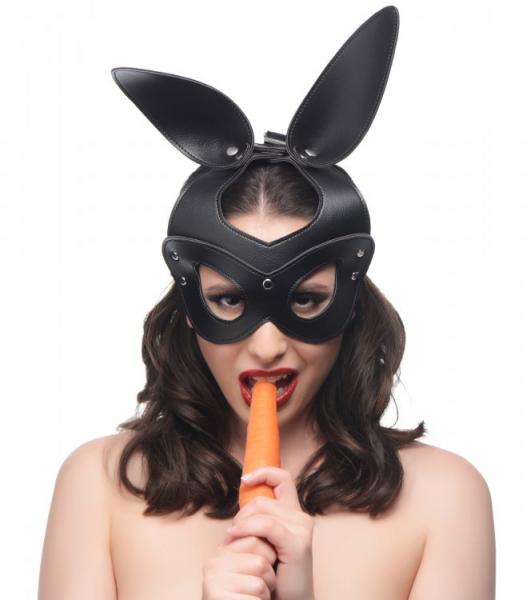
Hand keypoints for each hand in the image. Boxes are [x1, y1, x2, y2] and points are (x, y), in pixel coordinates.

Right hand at [203, 534, 277, 598]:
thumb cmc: (253, 596)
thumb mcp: (252, 564)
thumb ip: (256, 539)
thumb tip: (278, 495)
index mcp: (221, 550)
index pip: (257, 537)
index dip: (269, 556)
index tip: (262, 570)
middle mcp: (213, 562)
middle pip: (260, 558)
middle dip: (269, 574)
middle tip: (260, 587)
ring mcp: (213, 581)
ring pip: (260, 578)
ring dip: (266, 592)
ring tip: (255, 598)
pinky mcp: (217, 597)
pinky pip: (256, 596)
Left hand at [225, 466, 314, 599]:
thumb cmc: (274, 577)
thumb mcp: (265, 543)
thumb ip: (259, 522)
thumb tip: (240, 506)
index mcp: (295, 514)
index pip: (282, 478)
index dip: (264, 473)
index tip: (245, 480)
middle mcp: (301, 518)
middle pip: (263, 499)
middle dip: (241, 515)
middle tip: (231, 535)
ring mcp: (302, 529)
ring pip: (262, 509)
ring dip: (240, 524)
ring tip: (232, 542)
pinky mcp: (297, 543)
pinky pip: (266, 525)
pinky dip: (246, 528)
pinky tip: (234, 536)